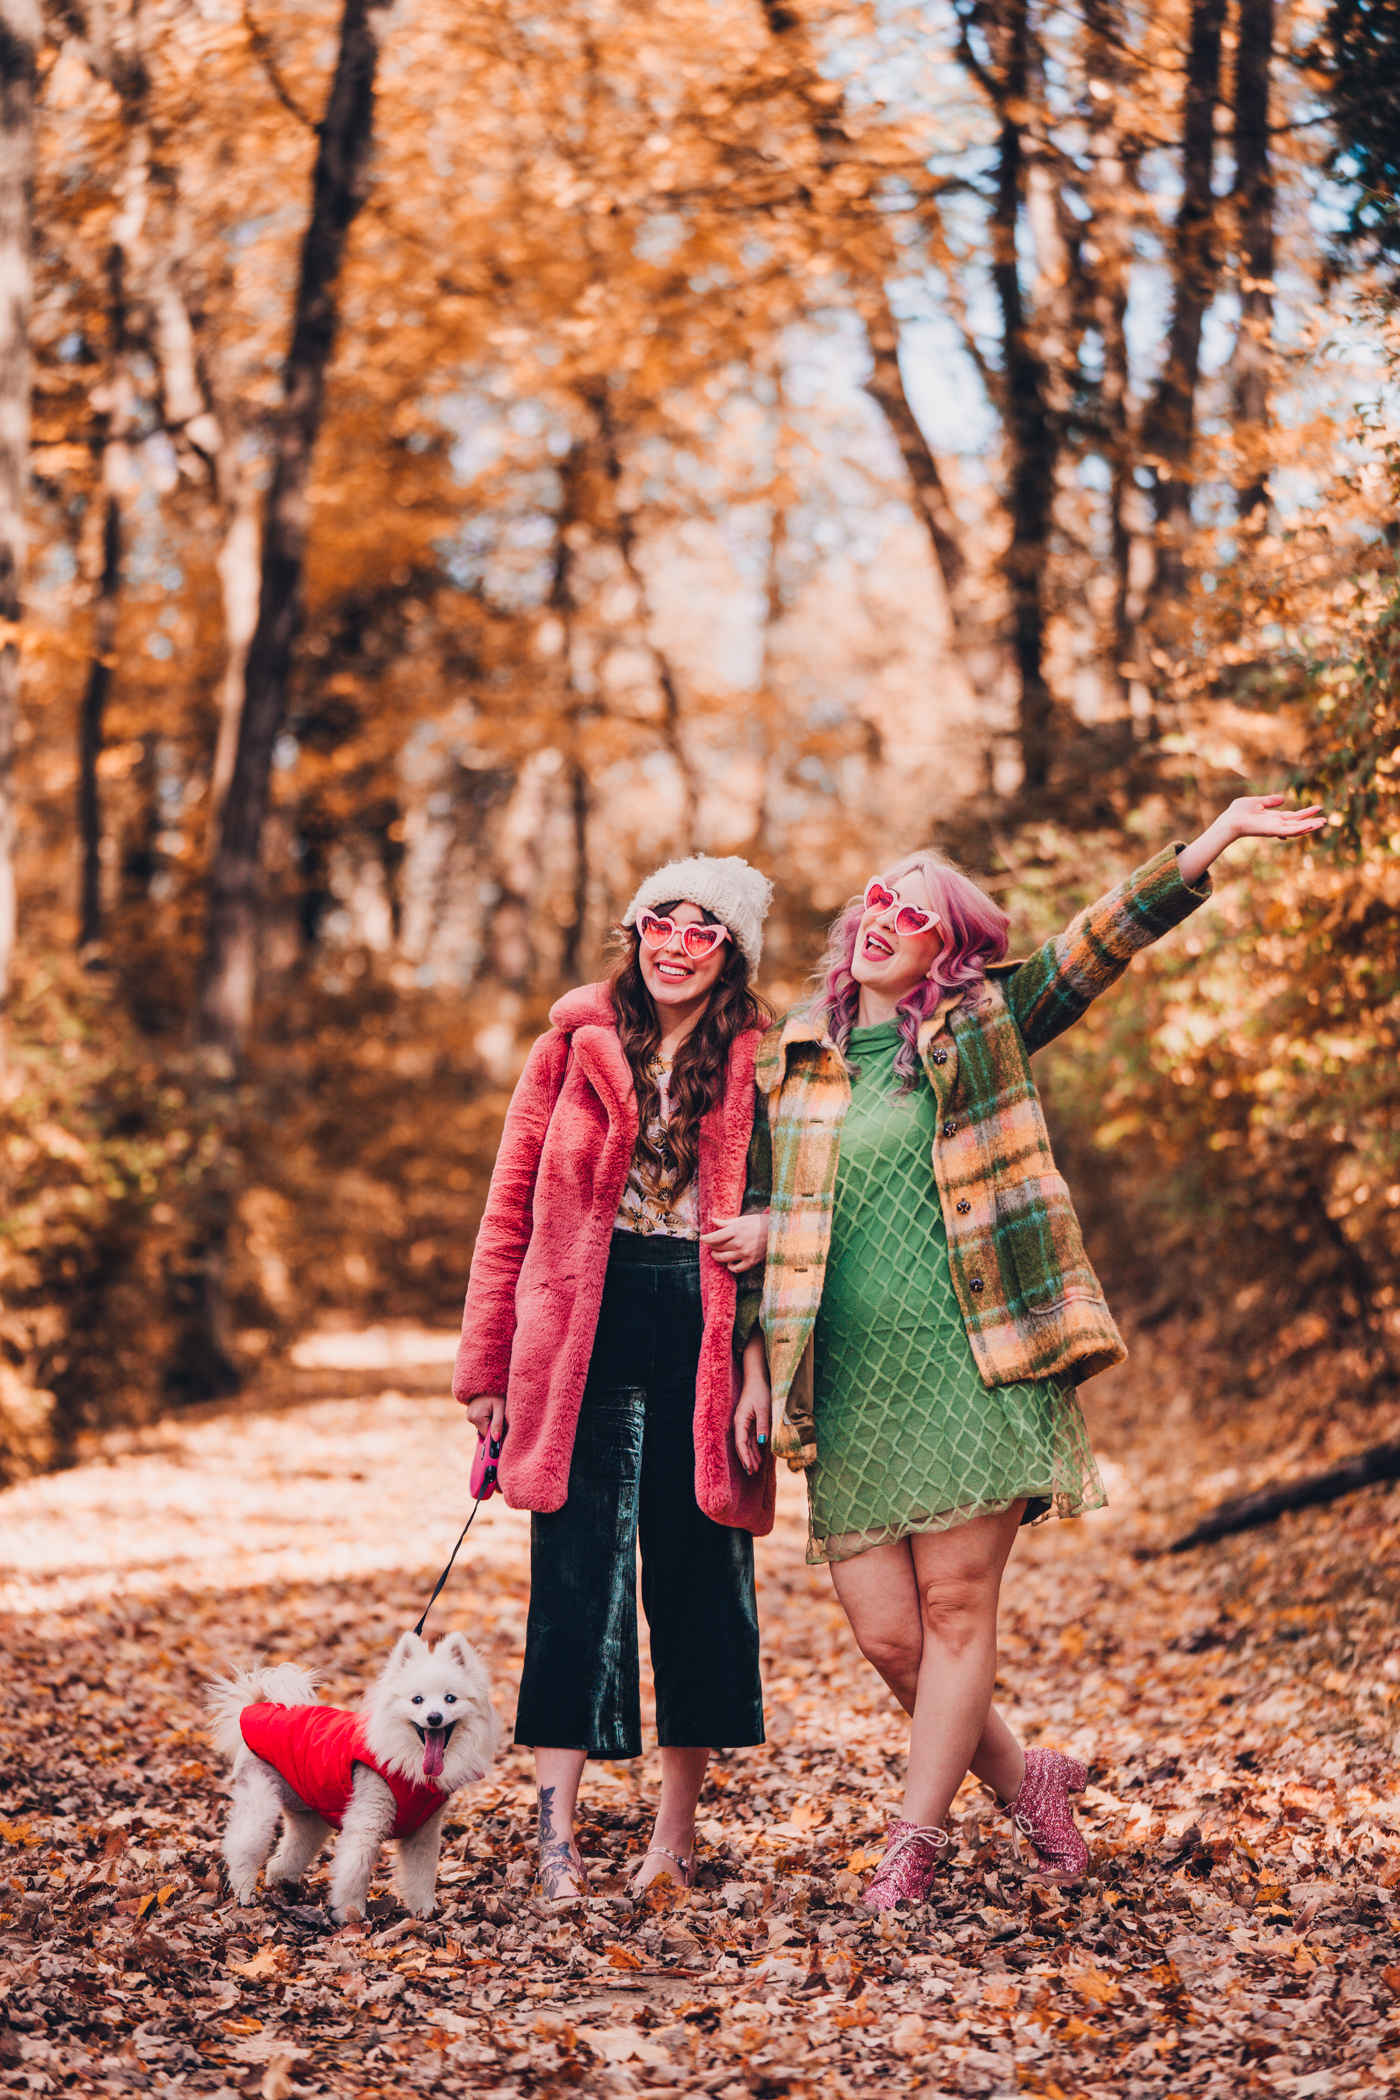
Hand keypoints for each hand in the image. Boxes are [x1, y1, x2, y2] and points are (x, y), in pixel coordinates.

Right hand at [464, 1393, 505, 1439]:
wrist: (489, 1382)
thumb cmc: (497, 1394)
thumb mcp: (500, 1408)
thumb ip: (498, 1423)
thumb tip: (496, 1439)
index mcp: (477, 1417)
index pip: (487, 1435)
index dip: (495, 1433)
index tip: (502, 1426)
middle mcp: (470, 1417)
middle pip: (484, 1431)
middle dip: (492, 1426)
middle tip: (498, 1415)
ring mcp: (468, 1415)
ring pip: (482, 1426)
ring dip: (489, 1422)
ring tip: (494, 1410)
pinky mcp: (469, 1412)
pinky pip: (479, 1421)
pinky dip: (485, 1418)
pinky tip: (489, 1410)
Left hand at [700, 1211, 769, 1271]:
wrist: (779, 1232)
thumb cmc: (761, 1223)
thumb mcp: (744, 1219)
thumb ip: (727, 1222)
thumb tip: (713, 1221)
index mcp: (736, 1230)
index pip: (714, 1237)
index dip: (705, 1239)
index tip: (703, 1238)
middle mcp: (738, 1243)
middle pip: (717, 1248)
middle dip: (712, 1246)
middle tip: (712, 1243)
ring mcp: (744, 1254)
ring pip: (723, 1258)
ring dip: (717, 1256)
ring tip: (717, 1253)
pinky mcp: (751, 1262)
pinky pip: (735, 1268)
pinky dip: (730, 1266)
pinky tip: (730, 1261)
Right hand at [734, 1374, 771, 1474]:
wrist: (756, 1379)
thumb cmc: (759, 1391)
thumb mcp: (764, 1409)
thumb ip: (763, 1426)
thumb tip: (762, 1443)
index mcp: (740, 1421)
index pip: (741, 1443)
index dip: (744, 1456)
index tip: (749, 1467)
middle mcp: (741, 1424)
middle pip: (742, 1446)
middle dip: (747, 1460)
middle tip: (752, 1473)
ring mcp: (745, 1424)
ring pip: (747, 1444)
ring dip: (751, 1456)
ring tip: (755, 1469)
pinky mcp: (751, 1423)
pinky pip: (752, 1439)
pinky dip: (755, 1448)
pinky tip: (758, 1457)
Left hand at [1177, 794, 1324, 885]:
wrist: (1229, 820)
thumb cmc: (1238, 812)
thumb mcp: (1256, 802)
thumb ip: (1269, 801)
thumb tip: (1283, 799)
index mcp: (1273, 818)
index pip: (1293, 816)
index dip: (1305, 813)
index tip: (1318, 808)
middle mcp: (1276, 825)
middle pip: (1297, 824)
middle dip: (1311, 822)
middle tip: (1325, 820)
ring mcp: (1275, 829)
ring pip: (1296, 829)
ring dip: (1309, 827)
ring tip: (1322, 824)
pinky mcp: (1271, 831)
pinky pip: (1288, 831)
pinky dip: (1299, 829)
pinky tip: (1309, 826)